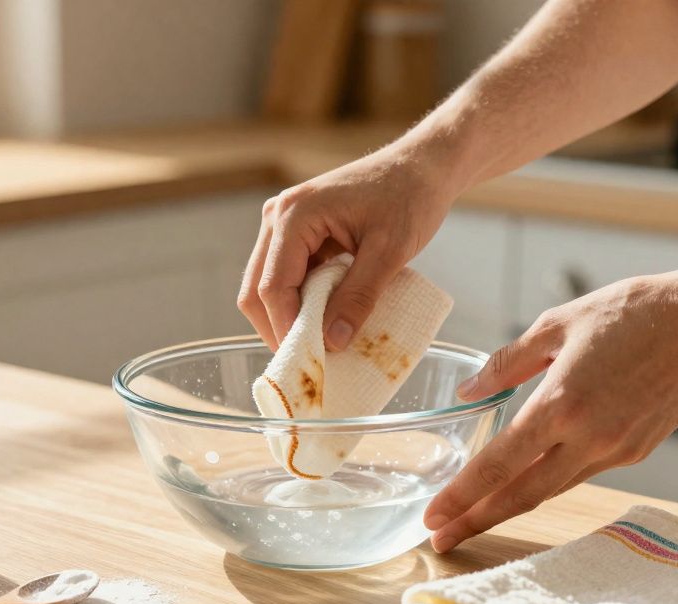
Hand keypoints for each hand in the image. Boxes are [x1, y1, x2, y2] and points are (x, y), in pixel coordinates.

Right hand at [237, 146, 453, 350]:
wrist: (421, 166)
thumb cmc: (409, 197)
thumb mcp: (390, 251)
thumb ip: (359, 296)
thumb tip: (333, 343)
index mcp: (294, 215)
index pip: (272, 287)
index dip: (287, 329)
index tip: (311, 362)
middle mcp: (277, 217)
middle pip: (256, 290)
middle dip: (278, 330)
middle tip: (309, 364)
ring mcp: (283, 225)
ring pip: (266, 287)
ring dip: (288, 318)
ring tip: (318, 346)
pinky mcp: (297, 234)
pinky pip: (285, 278)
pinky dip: (299, 304)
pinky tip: (325, 321)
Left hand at [424, 269, 677, 552]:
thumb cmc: (635, 312)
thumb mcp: (559, 323)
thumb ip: (508, 362)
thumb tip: (468, 391)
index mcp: (562, 403)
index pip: (499, 464)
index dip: (461, 496)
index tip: (432, 517)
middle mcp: (589, 438)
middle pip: (521, 495)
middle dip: (475, 521)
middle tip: (438, 541)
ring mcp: (616, 450)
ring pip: (551, 489)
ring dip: (508, 507)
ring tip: (472, 519)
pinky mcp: (637, 451)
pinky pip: (581, 472)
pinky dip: (548, 481)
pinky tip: (524, 482)